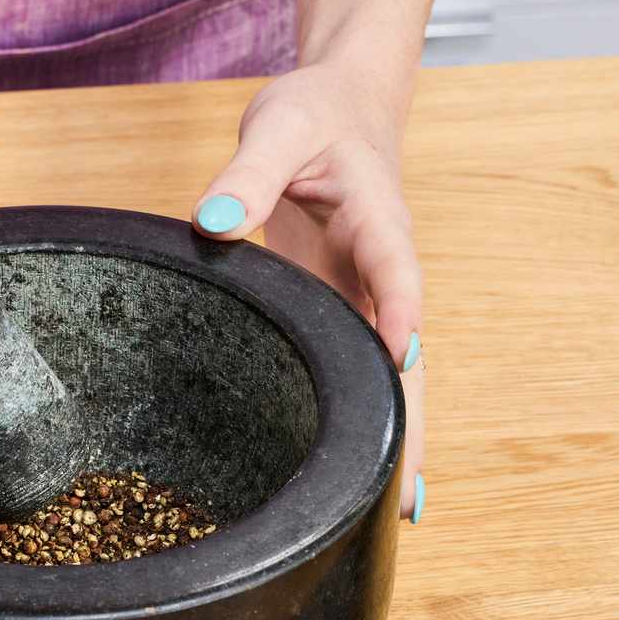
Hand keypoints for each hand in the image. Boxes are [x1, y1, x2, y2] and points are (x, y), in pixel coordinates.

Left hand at [193, 64, 426, 521]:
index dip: (399, 314)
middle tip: (408, 494)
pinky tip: (362, 475)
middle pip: (406, 352)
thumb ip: (244, 174)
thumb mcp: (278, 126)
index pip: (395, 271)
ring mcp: (366, 295)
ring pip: (389, 374)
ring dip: (396, 436)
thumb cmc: (314, 114)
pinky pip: (358, 368)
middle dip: (410, 420)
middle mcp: (383, 271)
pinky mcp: (342, 307)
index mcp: (378, 222)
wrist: (344, 108)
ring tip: (401, 511)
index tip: (401, 359)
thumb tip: (208, 224)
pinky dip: (365, 418)